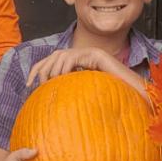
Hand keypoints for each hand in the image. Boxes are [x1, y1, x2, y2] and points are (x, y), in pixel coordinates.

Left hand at [26, 47, 111, 87]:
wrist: (95, 58)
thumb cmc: (80, 66)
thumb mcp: (66, 71)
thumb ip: (57, 75)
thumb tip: (47, 87)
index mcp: (53, 57)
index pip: (38, 66)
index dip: (31, 75)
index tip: (28, 85)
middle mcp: (56, 54)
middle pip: (43, 70)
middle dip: (43, 81)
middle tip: (47, 90)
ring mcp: (64, 55)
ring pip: (53, 72)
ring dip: (56, 81)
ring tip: (63, 86)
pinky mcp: (72, 56)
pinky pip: (64, 71)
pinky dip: (65, 77)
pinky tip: (69, 81)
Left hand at [26, 47, 148, 99]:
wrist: (133, 94)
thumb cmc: (112, 98)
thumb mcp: (84, 96)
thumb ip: (70, 94)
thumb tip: (54, 108)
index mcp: (77, 64)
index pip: (51, 61)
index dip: (37, 70)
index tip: (28, 85)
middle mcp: (82, 55)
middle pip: (53, 56)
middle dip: (41, 69)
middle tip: (39, 85)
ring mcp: (89, 53)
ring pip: (60, 55)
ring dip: (52, 69)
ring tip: (52, 83)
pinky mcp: (96, 54)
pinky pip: (73, 57)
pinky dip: (64, 68)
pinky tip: (63, 79)